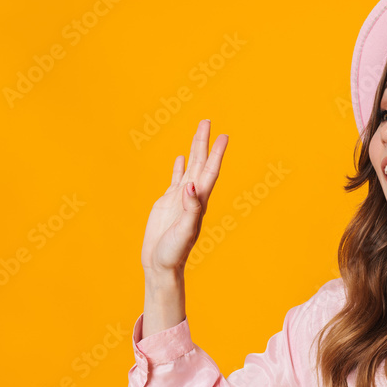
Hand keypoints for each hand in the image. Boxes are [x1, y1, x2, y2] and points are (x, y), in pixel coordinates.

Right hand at [140, 119, 227, 273]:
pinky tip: (180, 158)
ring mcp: (180, 198)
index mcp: (199, 201)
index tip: (224, 136)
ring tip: (198, 132)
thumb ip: (190, 209)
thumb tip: (190, 186)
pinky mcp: (168, 202)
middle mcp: (193, 196)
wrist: (162, 265)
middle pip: (201, 163)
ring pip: (189, 167)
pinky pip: (175, 179)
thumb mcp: (185, 231)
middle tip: (208, 122)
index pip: (210, 171)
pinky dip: (179, 167)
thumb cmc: (175, 252)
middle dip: (204, 143)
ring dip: (194, 150)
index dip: (217, 154)